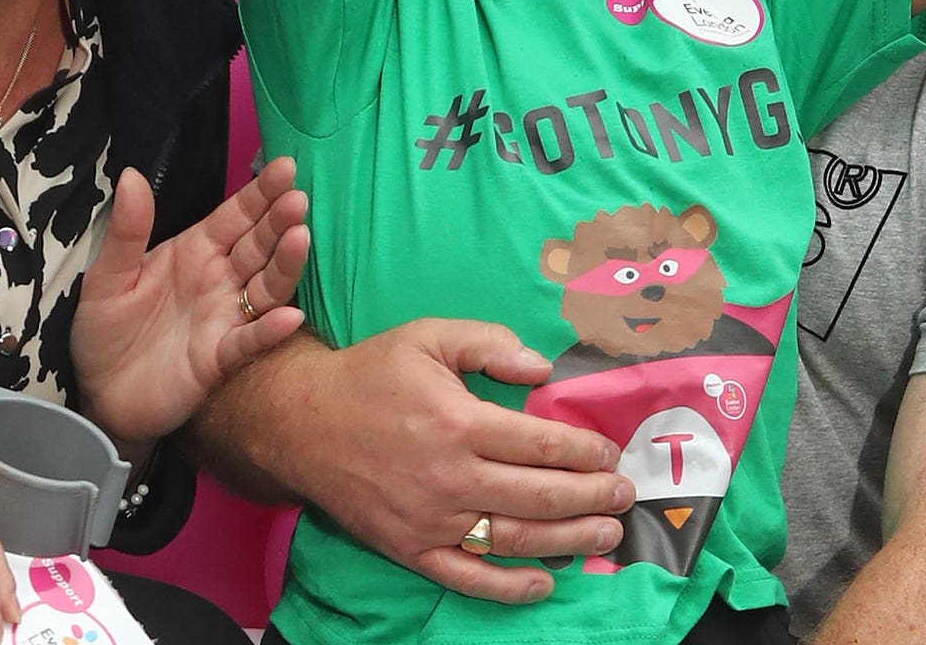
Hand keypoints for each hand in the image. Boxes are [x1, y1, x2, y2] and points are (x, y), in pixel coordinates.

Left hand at [70, 157, 309, 447]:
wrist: (97, 395)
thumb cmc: (104, 330)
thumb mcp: (107, 276)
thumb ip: (127, 230)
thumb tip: (131, 174)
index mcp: (194, 251)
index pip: (235, 215)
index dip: (260, 193)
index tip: (286, 167)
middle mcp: (218, 280)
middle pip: (258, 245)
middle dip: (279, 221)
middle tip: (298, 199)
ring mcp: (224, 318)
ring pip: (265, 287)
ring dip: (284, 265)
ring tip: (300, 238)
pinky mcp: (219, 358)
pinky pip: (249, 340)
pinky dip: (269, 330)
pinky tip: (290, 317)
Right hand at [252, 319, 631, 603]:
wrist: (300, 421)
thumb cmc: (370, 374)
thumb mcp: (427, 337)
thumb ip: (488, 344)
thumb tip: (541, 368)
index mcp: (458, 422)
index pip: (541, 445)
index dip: (584, 453)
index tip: (609, 454)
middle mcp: (449, 477)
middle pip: (540, 496)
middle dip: (593, 498)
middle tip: (625, 496)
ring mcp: (430, 520)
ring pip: (514, 539)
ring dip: (568, 541)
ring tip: (606, 535)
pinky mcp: (410, 548)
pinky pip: (467, 577)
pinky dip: (509, 587)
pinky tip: (544, 582)